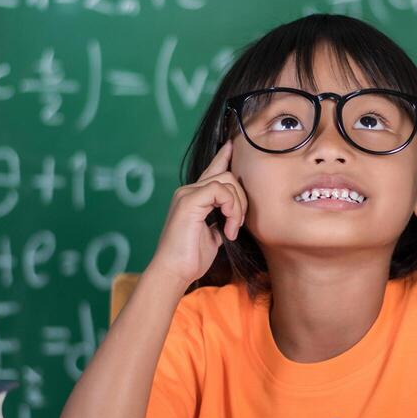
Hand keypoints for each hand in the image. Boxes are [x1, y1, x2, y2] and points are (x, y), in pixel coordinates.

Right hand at [147, 140, 247, 288]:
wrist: (174, 272)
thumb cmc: (191, 258)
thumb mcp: (213, 235)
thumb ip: (221, 219)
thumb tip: (234, 216)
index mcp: (193, 197)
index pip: (212, 170)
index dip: (224, 156)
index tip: (234, 145)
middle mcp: (188, 191)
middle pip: (227, 175)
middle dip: (242, 198)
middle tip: (238, 224)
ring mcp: (187, 193)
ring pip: (227, 181)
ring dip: (238, 207)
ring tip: (232, 230)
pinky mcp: (189, 200)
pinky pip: (221, 191)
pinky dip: (231, 209)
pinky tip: (228, 229)